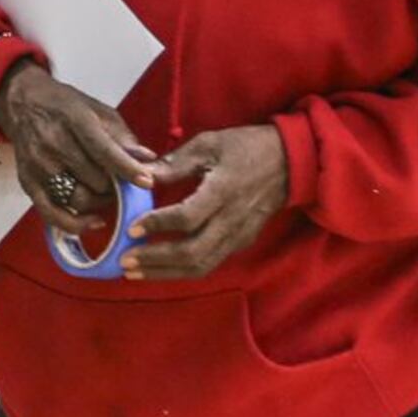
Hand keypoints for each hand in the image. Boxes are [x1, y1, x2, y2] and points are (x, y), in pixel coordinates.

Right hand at [0, 62, 157, 240]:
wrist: (23, 104)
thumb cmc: (65, 106)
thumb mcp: (98, 110)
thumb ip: (122, 137)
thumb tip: (147, 159)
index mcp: (74, 120)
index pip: (103, 150)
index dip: (126, 169)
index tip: (146, 182)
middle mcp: (53, 144)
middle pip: (94, 180)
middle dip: (115, 187)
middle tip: (123, 185)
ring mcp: (38, 166)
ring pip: (78, 200)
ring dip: (100, 203)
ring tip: (107, 194)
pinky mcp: (28, 183)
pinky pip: (51, 213)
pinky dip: (74, 224)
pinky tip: (92, 221)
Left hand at [125, 126, 289, 279]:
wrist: (293, 161)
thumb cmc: (247, 147)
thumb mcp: (210, 144)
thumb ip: (174, 163)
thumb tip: (140, 175)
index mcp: (223, 191)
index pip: (187, 217)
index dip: (157, 225)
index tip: (131, 228)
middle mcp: (232, 219)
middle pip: (192, 253)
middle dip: (155, 261)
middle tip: (124, 261)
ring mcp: (239, 235)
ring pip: (201, 266)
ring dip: (165, 273)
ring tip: (135, 272)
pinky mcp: (242, 242)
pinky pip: (210, 263)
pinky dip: (182, 270)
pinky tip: (159, 268)